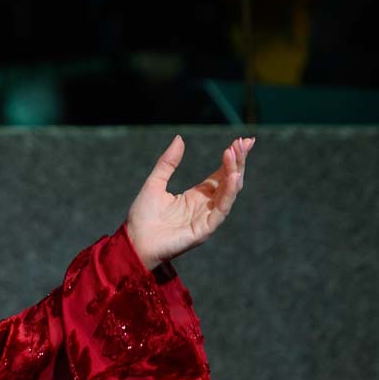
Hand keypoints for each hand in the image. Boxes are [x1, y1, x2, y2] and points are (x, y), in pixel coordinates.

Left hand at [126, 135, 252, 269]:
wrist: (133, 241)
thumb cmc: (143, 216)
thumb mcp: (155, 182)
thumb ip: (168, 162)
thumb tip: (180, 138)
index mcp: (196, 195)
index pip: (221, 174)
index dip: (232, 157)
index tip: (243, 140)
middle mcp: (205, 206)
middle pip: (229, 180)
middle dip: (238, 161)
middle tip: (245, 142)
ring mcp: (207, 218)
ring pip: (229, 193)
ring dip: (234, 172)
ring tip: (235, 152)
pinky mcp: (205, 229)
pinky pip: (221, 210)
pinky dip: (229, 194)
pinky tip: (233, 177)